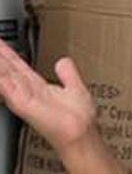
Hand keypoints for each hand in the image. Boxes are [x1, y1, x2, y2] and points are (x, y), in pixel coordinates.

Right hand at [0, 39, 96, 153]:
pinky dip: (0, 77)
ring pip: (4, 74)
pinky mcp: (21, 103)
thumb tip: (64, 61)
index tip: (0, 41)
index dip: (8, 53)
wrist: (81, 132)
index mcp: (38, 87)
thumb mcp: (75, 88)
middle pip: (7, 68)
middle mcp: (27, 91)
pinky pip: (5, 86)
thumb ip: (68, 74)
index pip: (18, 66)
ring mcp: (22, 97)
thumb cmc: (80, 119)